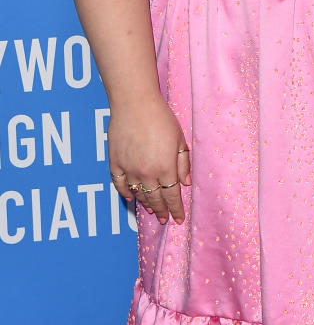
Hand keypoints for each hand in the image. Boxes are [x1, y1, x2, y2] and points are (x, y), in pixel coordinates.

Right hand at [108, 95, 191, 223]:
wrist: (135, 104)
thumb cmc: (161, 118)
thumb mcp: (180, 139)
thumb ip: (183, 163)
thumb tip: (186, 183)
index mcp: (165, 168)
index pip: (172, 196)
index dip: (176, 209)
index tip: (179, 219)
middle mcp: (147, 173)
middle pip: (155, 199)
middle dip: (161, 211)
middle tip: (165, 220)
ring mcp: (129, 170)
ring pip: (138, 194)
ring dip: (145, 204)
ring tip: (151, 211)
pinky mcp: (115, 163)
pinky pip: (120, 185)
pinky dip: (125, 193)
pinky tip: (131, 197)